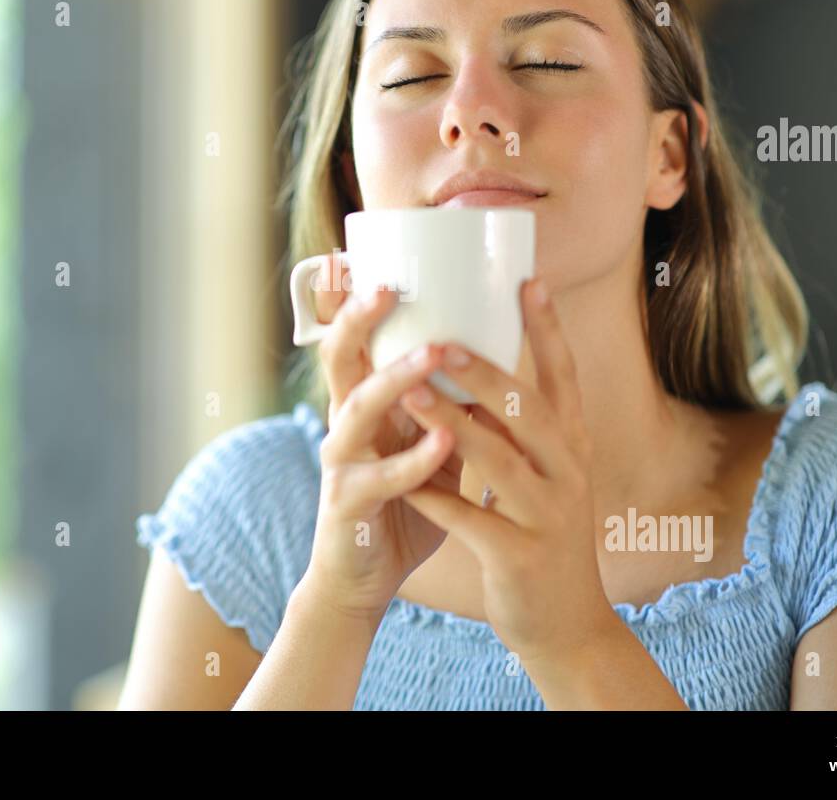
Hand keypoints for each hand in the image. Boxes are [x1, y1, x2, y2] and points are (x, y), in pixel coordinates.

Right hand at [300, 253, 467, 622]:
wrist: (367, 581)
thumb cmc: (401, 507)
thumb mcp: (426, 445)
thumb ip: (450, 406)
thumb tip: (498, 362)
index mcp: (365, 404)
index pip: (356, 339)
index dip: (356, 299)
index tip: (367, 254)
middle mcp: (345, 424)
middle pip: (338, 358)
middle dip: (359, 320)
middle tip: (388, 286)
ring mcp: (342, 464)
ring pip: (355, 411)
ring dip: (394, 380)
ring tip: (433, 354)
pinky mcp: (350, 507)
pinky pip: (380, 479)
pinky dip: (412, 460)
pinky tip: (442, 442)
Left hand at [397, 276, 616, 667]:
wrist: (568, 626)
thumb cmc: (544, 539)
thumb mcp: (550, 478)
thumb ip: (524, 432)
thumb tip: (484, 373)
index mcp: (574, 448)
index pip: (566, 379)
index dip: (549, 330)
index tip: (530, 281)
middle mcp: (569, 474)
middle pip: (529, 411)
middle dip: (486, 373)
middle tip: (444, 339)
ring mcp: (548, 517)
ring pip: (498, 461)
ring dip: (451, 423)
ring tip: (409, 390)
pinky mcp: (520, 557)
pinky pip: (472, 520)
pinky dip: (435, 497)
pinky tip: (402, 478)